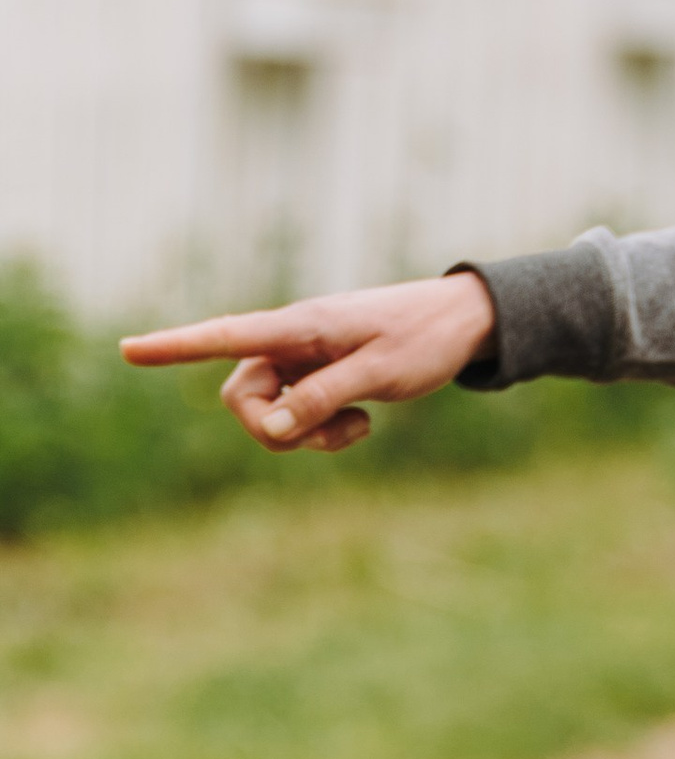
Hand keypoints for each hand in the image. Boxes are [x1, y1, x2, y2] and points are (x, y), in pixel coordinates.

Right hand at [121, 273, 496, 453]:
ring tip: (358, 426)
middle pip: (240, 396)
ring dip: (304, 435)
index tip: (126, 349)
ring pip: (269, 412)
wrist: (464, 323)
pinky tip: (362, 422)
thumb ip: (322, 398)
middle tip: (330, 435)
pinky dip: (321, 431)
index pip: (223, 335)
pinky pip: (296, 416)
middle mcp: (291, 341)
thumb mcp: (379, 373)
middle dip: (271, 428)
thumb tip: (269, 427)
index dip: (174, 345)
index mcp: (300, 326)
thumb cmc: (425, 339)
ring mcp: (303, 361)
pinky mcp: (318, 377)